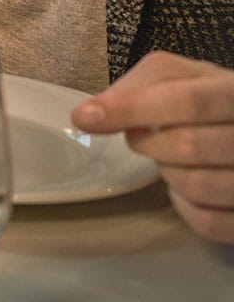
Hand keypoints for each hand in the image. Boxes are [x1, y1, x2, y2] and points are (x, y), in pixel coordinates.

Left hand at [73, 51, 233, 243]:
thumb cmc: (217, 104)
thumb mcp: (187, 79)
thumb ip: (141, 86)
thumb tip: (91, 113)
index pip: (188, 101)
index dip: (132, 109)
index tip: (86, 117)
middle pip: (189, 146)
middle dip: (151, 143)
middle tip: (148, 137)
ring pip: (197, 186)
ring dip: (169, 174)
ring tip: (175, 159)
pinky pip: (207, 222)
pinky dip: (184, 206)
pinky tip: (186, 186)